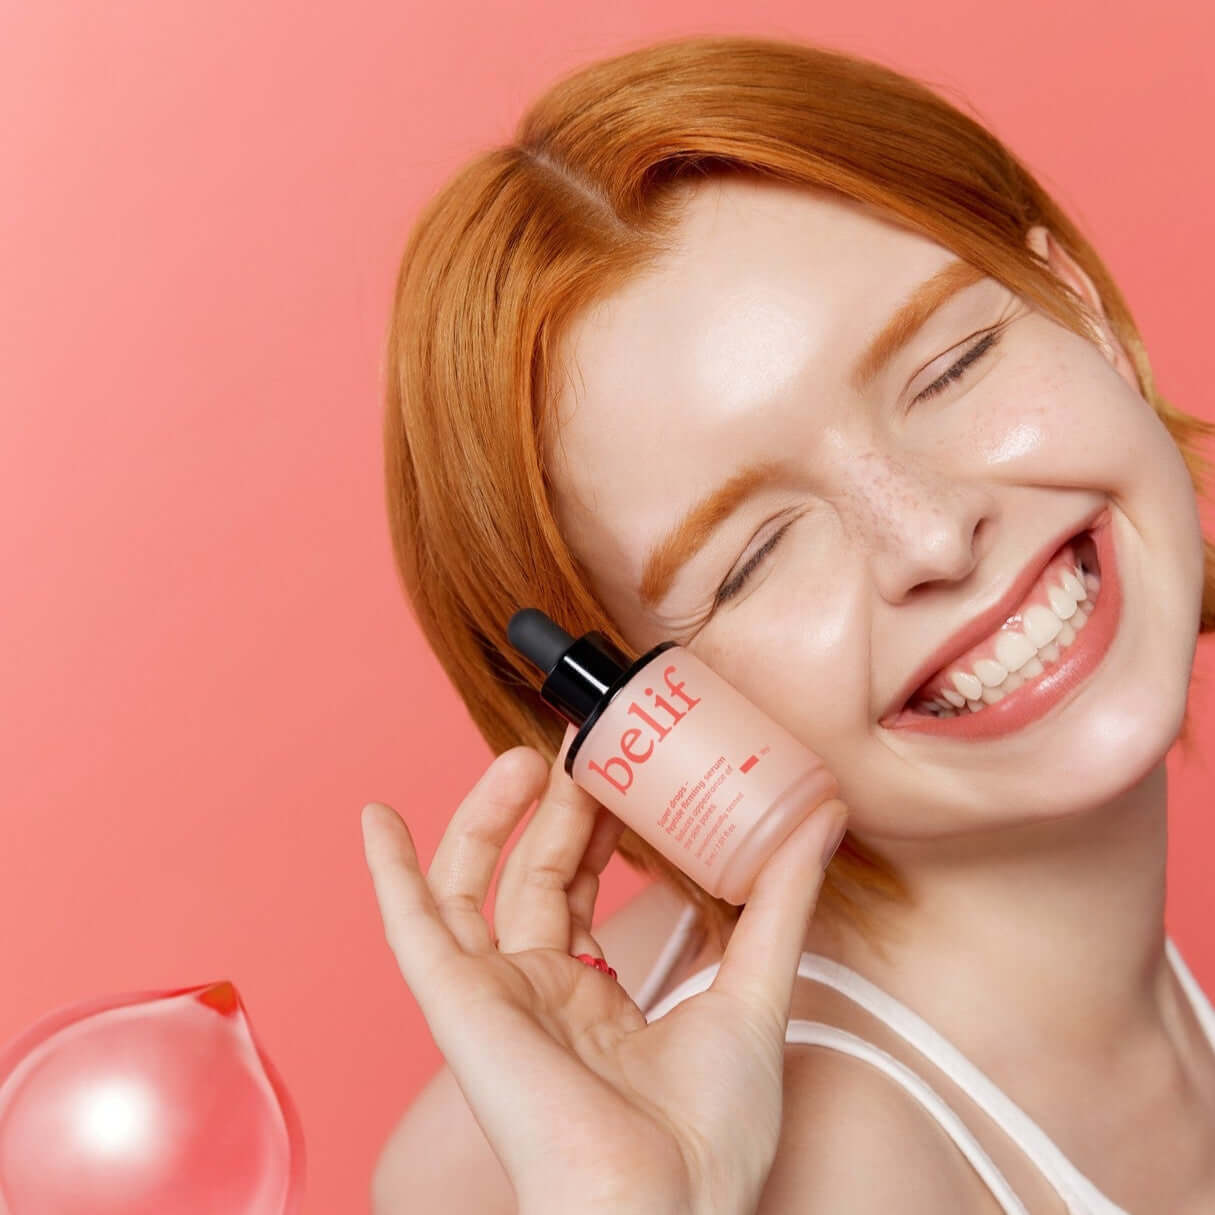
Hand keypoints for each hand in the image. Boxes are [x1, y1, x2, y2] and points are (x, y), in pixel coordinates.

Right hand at [360, 724, 847, 1214]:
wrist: (665, 1207)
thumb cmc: (709, 1135)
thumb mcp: (753, 993)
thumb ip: (780, 904)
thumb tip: (821, 819)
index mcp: (595, 1002)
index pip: (580, 891)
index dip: (593, 828)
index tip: (615, 769)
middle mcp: (539, 995)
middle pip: (530, 878)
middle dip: (554, 810)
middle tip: (581, 748)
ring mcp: (495, 997)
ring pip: (471, 888)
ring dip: (487, 819)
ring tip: (523, 759)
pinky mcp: (458, 1005)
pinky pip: (410, 928)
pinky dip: (387, 872)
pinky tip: (378, 817)